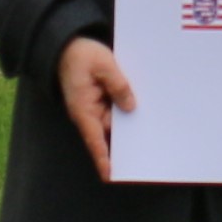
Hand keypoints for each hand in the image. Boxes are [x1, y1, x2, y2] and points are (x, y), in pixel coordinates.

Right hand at [59, 37, 134, 180]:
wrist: (69, 46)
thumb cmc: (81, 55)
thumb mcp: (103, 65)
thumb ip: (118, 84)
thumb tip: (131, 106)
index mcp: (83, 109)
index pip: (94, 139)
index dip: (102, 158)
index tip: (110, 175)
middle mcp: (89, 114)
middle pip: (109, 136)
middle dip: (125, 146)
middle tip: (145, 158)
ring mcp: (95, 109)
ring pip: (115, 124)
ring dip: (130, 129)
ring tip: (152, 138)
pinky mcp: (102, 102)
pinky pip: (116, 112)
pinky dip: (127, 114)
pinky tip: (145, 115)